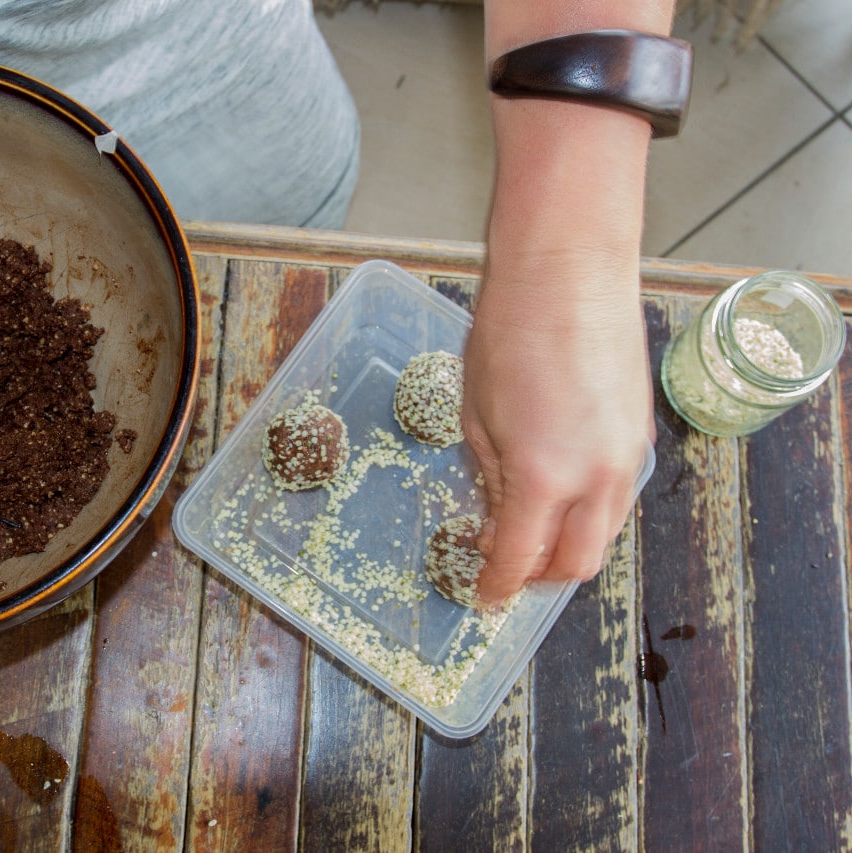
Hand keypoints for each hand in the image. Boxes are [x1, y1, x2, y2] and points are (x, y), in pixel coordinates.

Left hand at [462, 255, 653, 604]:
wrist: (568, 274)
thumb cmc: (510, 334)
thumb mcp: (476, 416)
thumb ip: (490, 476)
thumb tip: (496, 517)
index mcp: (542, 477)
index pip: (520, 558)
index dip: (497, 584)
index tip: (482, 596)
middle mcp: (595, 479)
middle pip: (575, 564)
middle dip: (538, 578)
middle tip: (506, 569)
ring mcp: (626, 458)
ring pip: (604, 535)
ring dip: (569, 548)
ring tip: (532, 533)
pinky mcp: (640, 436)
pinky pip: (618, 499)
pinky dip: (590, 514)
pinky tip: (562, 496)